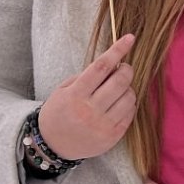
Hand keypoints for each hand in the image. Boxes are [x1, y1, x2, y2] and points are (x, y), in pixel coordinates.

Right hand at [37, 33, 136, 159]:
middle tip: (123, 68)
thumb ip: (86, 76)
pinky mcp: (112, 137)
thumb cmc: (59, 112)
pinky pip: (131, 114)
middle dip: (126, 70)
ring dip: (128, 88)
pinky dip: (129, 104)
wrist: (53, 145)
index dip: (117, 50)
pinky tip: (119, 104)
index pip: (101, 67)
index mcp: (75, 95)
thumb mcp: (64, 90)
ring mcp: (102, 125)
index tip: (129, 38)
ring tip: (118, 89)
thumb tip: (113, 63)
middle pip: (120, 81)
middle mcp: (89, 110)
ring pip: (129, 97)